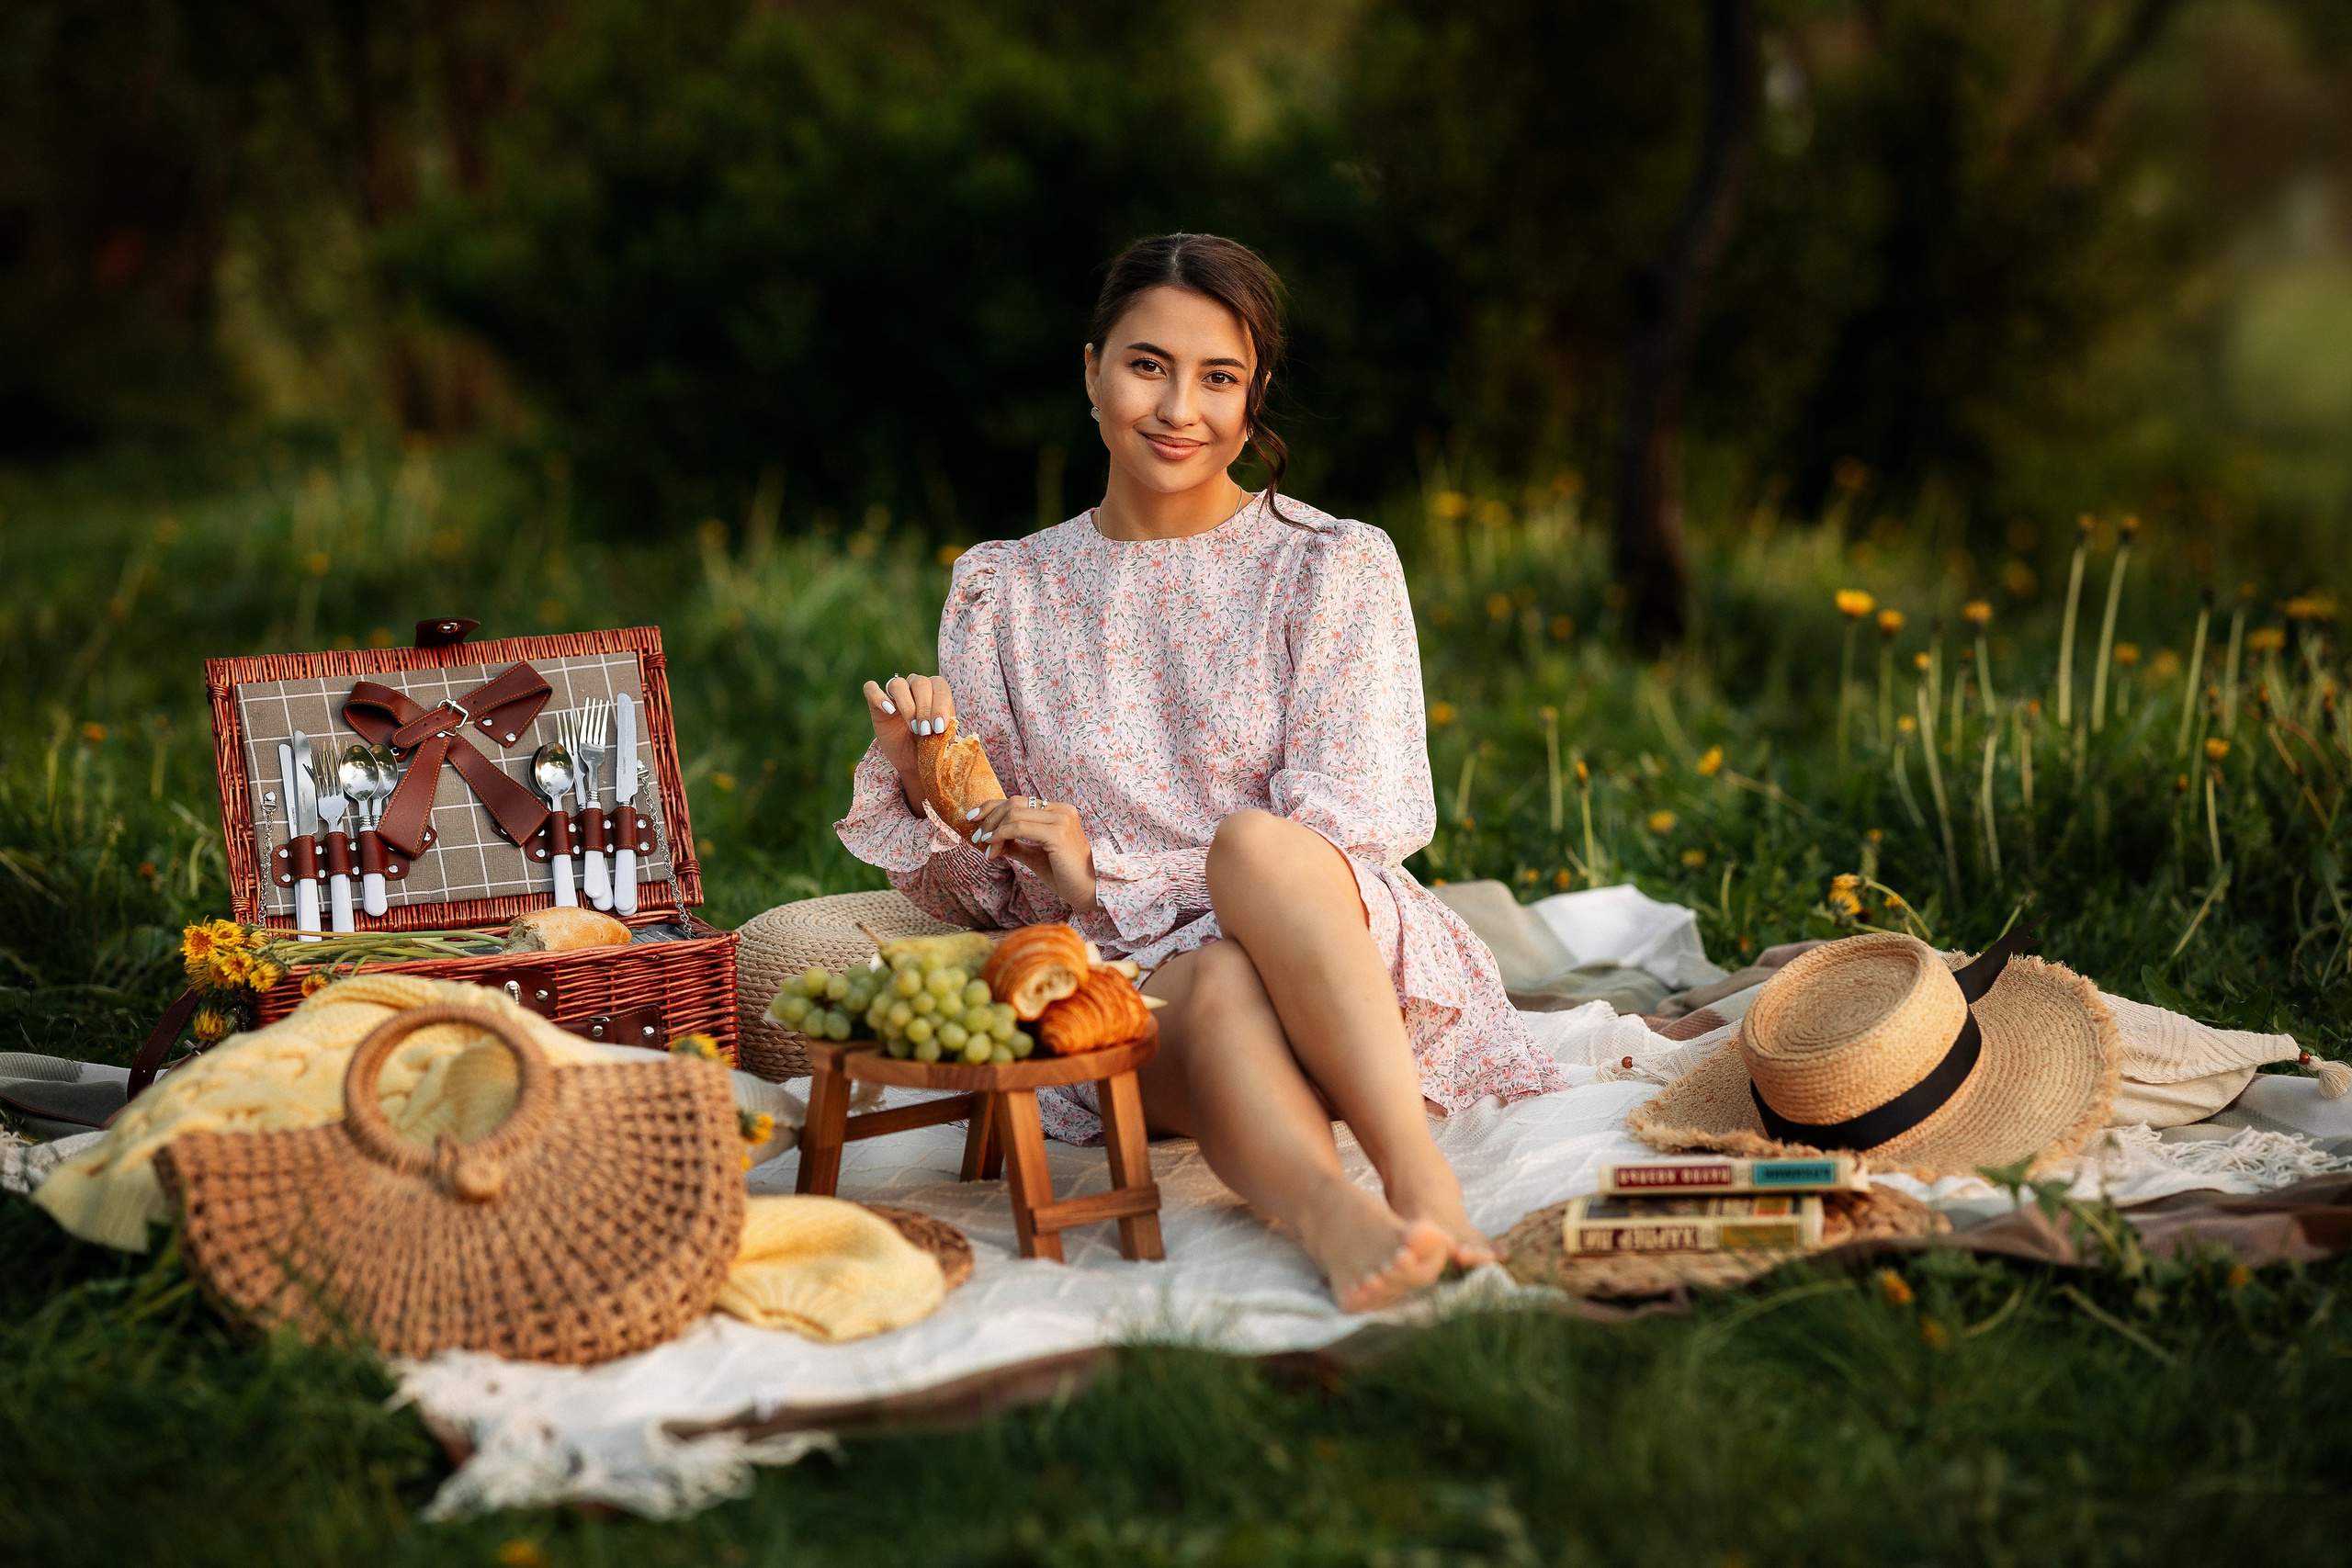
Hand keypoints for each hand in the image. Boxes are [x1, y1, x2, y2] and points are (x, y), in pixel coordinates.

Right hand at [863, 673, 955, 813]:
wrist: (914, 761)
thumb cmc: (932, 747)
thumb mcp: (945, 739)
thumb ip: (948, 728)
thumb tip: (948, 724)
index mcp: (936, 691)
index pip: (939, 686)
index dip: (940, 705)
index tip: (939, 727)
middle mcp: (916, 687)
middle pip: (920, 683)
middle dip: (925, 708)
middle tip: (925, 731)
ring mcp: (895, 694)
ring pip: (898, 684)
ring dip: (907, 705)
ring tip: (912, 727)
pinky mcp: (876, 703)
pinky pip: (871, 689)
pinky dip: (878, 696)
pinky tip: (889, 711)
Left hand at [969, 795, 1097, 911]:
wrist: (1090, 890)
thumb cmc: (1065, 875)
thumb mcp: (1035, 856)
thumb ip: (1016, 844)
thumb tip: (991, 840)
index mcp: (1058, 811)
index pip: (1018, 800)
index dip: (992, 806)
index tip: (972, 818)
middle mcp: (1061, 810)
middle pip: (1013, 803)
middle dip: (989, 818)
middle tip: (976, 838)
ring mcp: (1061, 819)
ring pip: (1014, 814)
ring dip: (993, 830)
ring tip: (985, 848)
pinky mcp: (1058, 833)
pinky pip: (1019, 828)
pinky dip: (1001, 836)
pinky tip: (993, 849)